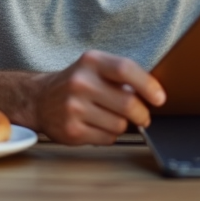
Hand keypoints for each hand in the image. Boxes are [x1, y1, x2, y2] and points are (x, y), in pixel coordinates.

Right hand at [30, 50, 165, 145]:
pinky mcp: (71, 131)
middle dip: (142, 114)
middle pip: (128, 104)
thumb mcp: (95, 67)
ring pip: (119, 125)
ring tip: (110, 117)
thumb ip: (122, 75)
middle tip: (143, 116)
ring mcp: (74, 108)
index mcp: (91, 62)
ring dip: (122, 125)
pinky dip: (109, 135)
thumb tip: (155, 94)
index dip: (148, 85)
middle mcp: (80, 83)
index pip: (125, 69)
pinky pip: (107, 139)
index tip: (160, 98)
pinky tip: (97, 126)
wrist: (39, 99)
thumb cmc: (76, 83)